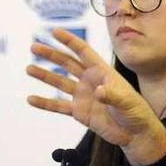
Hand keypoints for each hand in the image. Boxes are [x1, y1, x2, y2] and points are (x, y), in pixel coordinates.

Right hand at [26, 28, 165, 165]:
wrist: (135, 134)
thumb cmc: (136, 112)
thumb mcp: (127, 102)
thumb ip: (112, 95)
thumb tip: (97, 91)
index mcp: (103, 72)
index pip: (84, 52)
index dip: (69, 41)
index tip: (54, 31)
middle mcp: (90, 81)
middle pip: (67, 63)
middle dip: (51, 54)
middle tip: (34, 46)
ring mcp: (83, 96)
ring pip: (60, 82)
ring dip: (44, 75)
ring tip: (29, 68)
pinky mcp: (79, 112)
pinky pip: (59, 106)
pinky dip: (45, 103)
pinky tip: (31, 99)